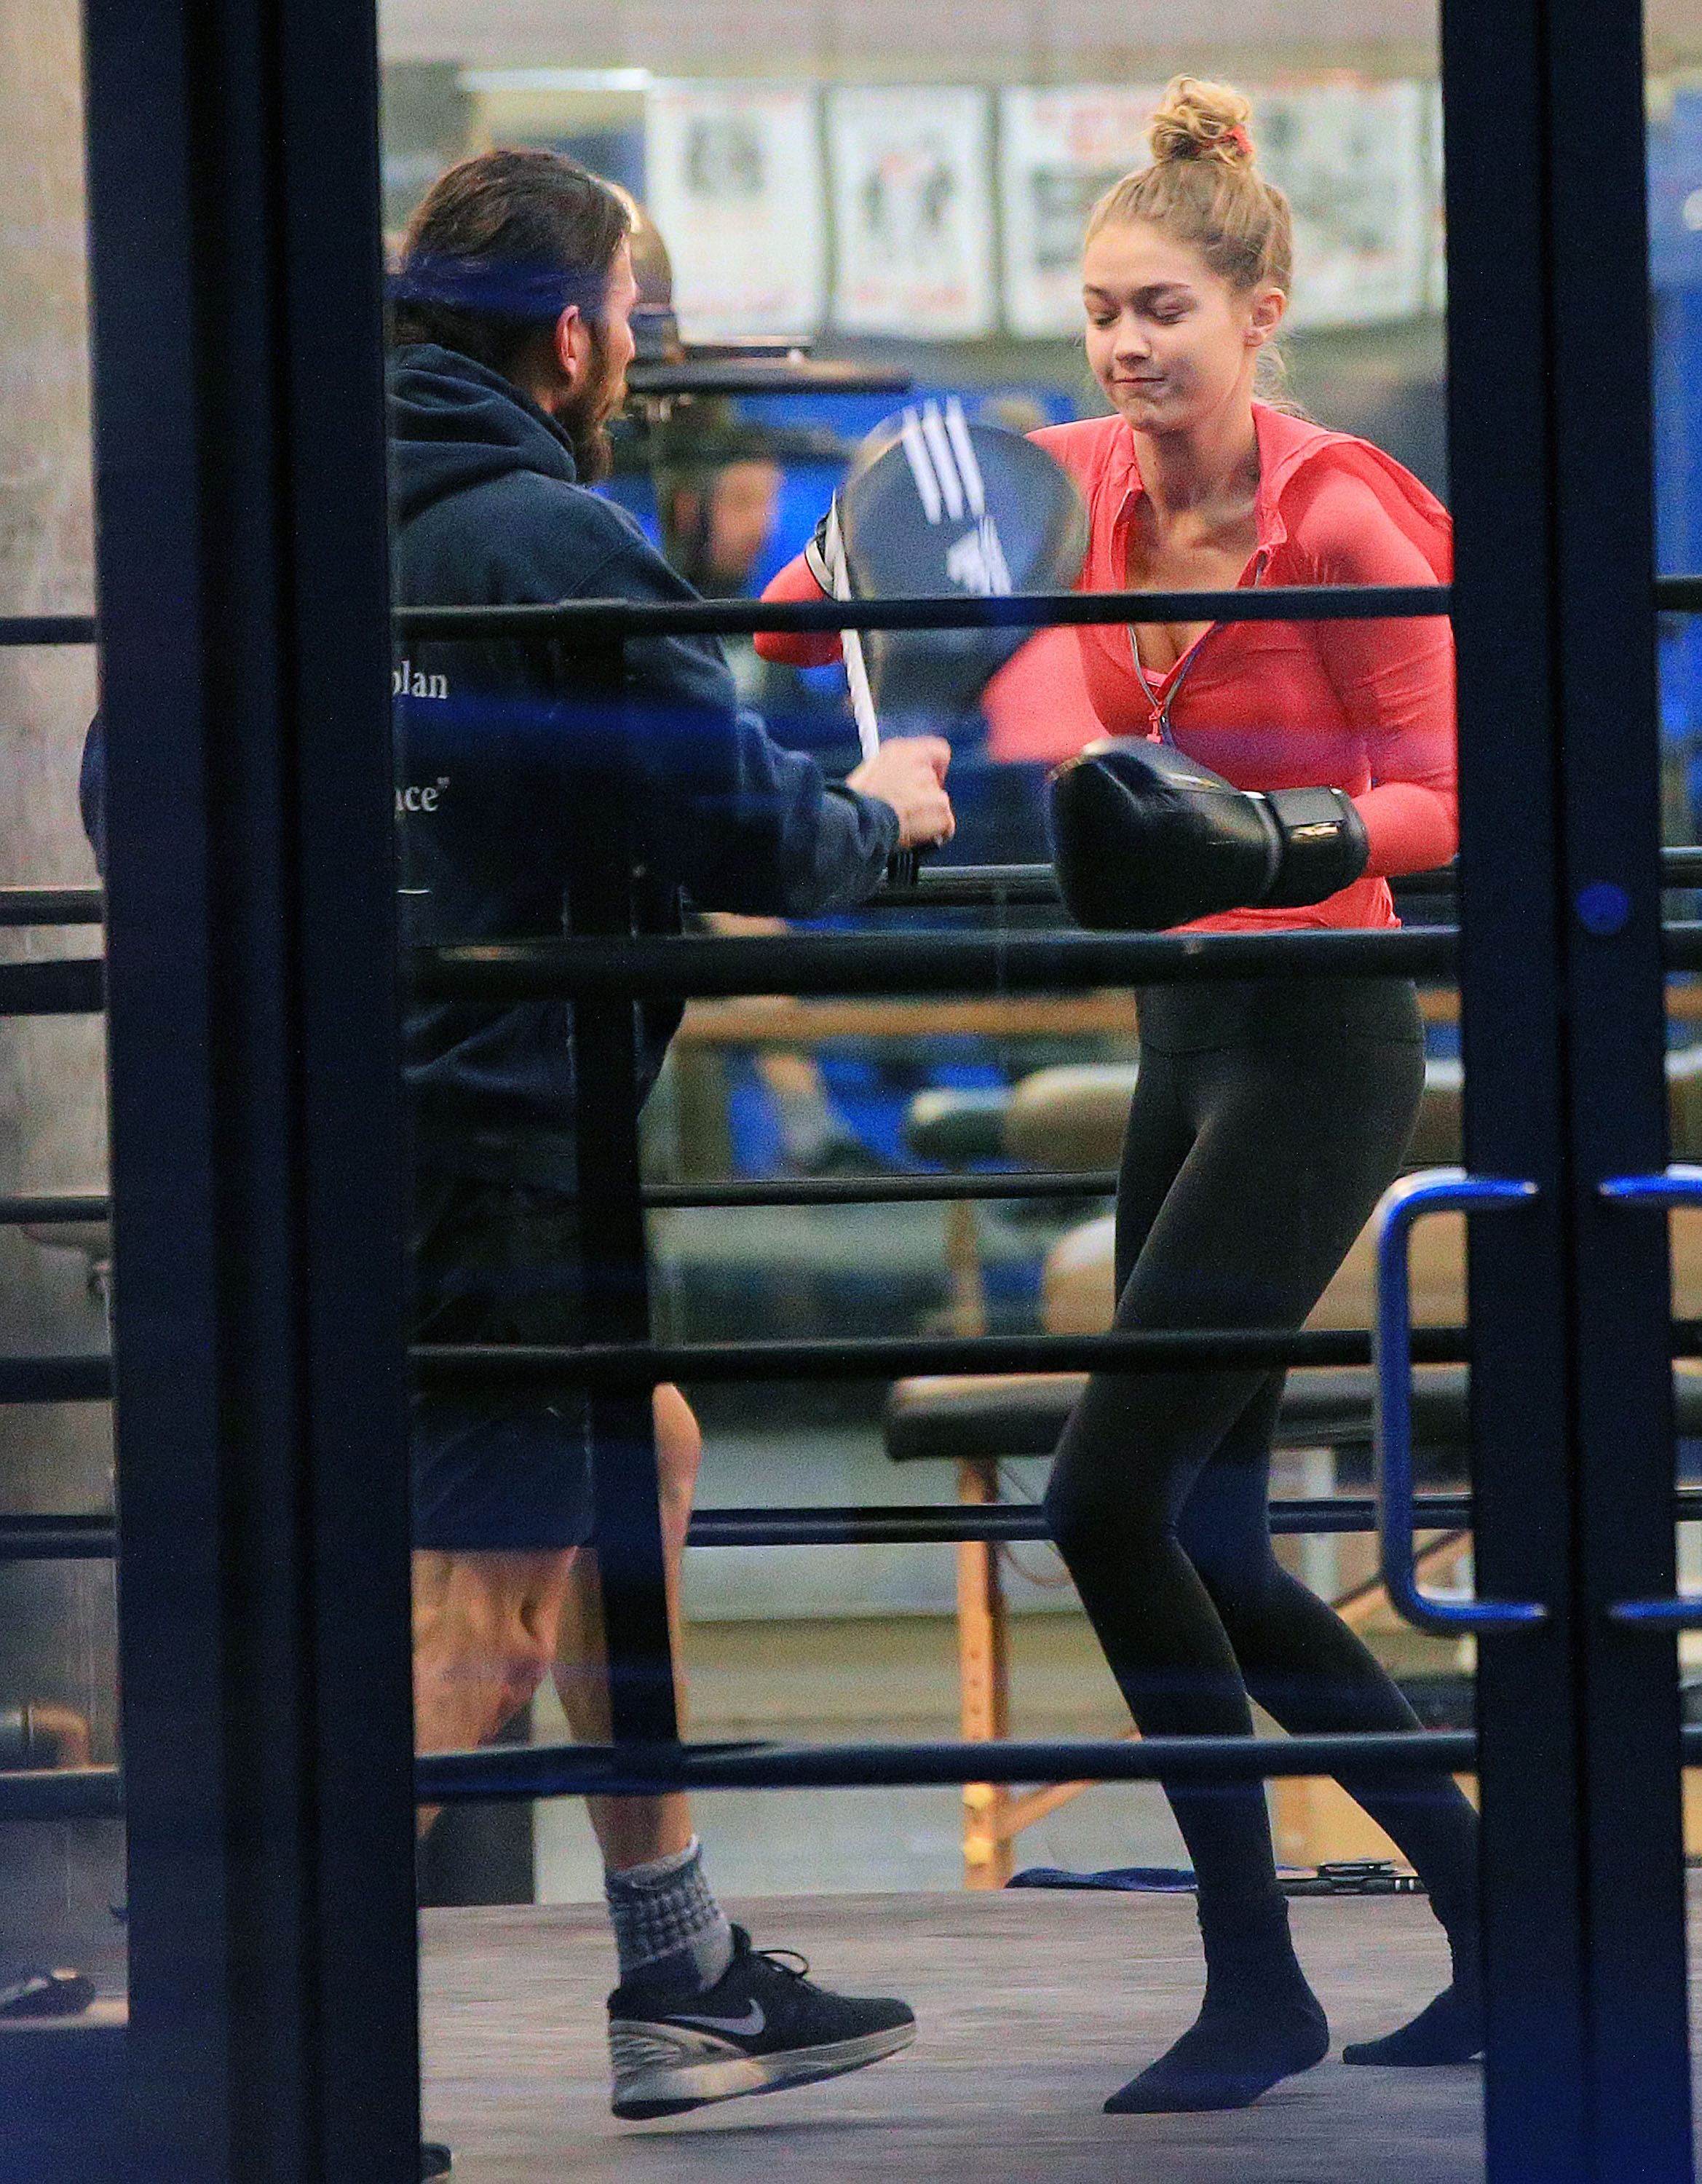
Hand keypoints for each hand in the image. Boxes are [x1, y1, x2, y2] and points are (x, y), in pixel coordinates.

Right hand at [847, 735, 954, 849]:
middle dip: (926, 797)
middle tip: (909, 810)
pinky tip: (921, 835)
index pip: (937, 751)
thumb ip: (893, 772)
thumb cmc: (857, 804)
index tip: (932, 777)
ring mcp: (930, 785)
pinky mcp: (938, 807)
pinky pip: (947, 823)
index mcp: (900, 751)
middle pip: (935, 782)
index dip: (936, 767)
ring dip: (929, 816)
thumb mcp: (870, 775)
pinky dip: (938, 832)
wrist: (858, 821)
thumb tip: (899, 782)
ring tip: (909, 825)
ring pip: (940, 803)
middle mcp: (917, 763)